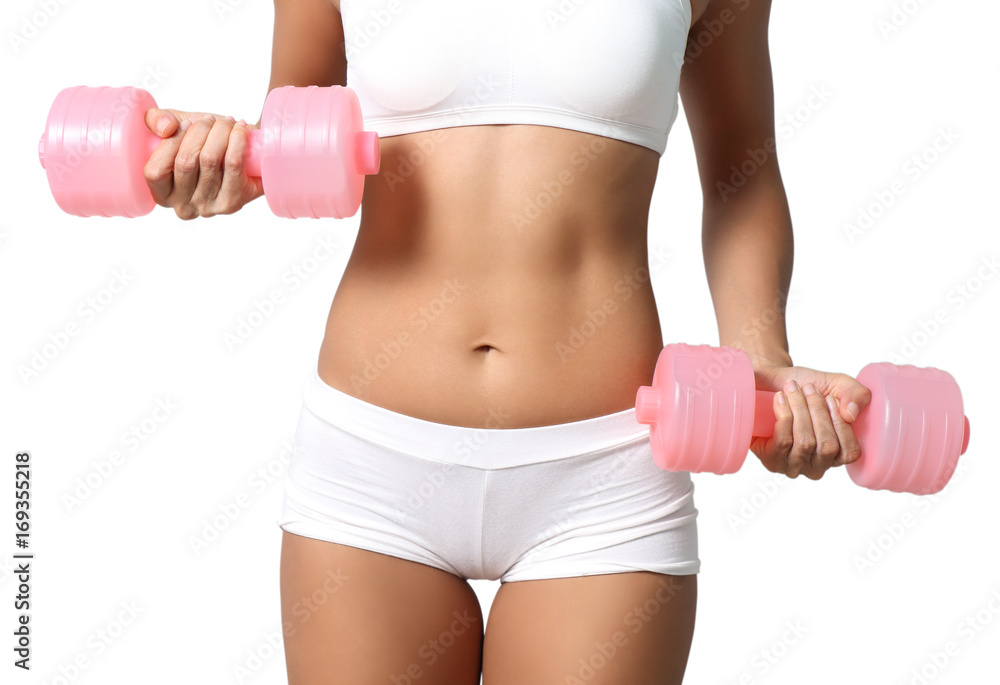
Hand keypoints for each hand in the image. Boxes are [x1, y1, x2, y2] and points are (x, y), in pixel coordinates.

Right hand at [141, 107, 264, 219]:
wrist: (249, 155)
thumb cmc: (205, 143)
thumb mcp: (172, 128)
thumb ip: (155, 120)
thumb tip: (167, 128)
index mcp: (162, 194)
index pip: (156, 171)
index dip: (171, 141)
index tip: (187, 123)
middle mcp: (184, 207)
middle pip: (186, 162)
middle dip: (200, 130)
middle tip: (210, 119)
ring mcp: (209, 208)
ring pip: (209, 160)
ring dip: (220, 131)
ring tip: (226, 122)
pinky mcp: (234, 202)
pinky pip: (233, 164)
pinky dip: (237, 140)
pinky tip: (239, 129)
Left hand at [750, 363, 871, 479]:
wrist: (770, 381)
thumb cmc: (804, 388)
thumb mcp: (837, 385)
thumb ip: (856, 394)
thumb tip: (850, 415)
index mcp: (836, 455)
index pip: (849, 452)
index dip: (841, 424)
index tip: (830, 397)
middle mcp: (816, 467)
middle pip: (826, 446)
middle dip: (818, 411)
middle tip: (808, 388)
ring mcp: (792, 466)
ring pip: (805, 442)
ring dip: (799, 409)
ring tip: (792, 389)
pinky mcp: (771, 460)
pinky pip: (783, 441)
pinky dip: (784, 414)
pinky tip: (780, 398)